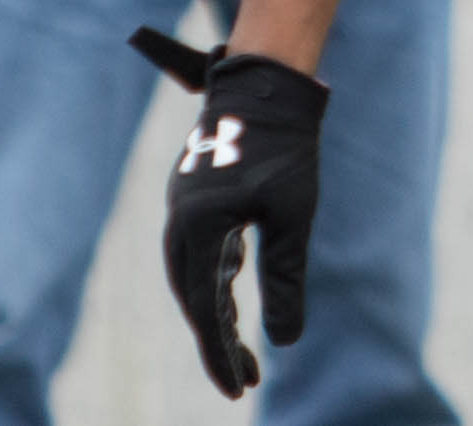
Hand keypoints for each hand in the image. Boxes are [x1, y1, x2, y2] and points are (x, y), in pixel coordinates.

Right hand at [154, 46, 330, 399]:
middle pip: (191, 296)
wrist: (267, 83)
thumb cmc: (285, 147)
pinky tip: (233, 279)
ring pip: (191, 272)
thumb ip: (285, 280)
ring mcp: (184, 203)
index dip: (220, 354)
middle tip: (241, 377)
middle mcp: (181, 219)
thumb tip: (284, 344)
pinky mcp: (195, 192)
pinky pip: (198, 245)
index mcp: (199, 228)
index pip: (205, 310)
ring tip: (238, 343)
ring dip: (213, 308)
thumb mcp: (291, 217)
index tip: (238, 390)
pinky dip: (213, 273)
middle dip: (214, 339)